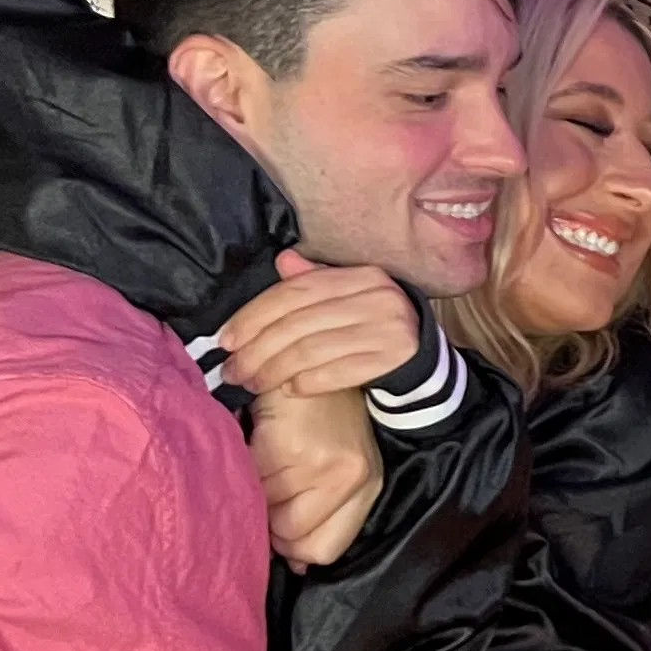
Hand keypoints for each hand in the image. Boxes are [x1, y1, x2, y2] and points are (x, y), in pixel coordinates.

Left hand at [213, 251, 427, 402]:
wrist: (422, 355)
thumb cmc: (372, 324)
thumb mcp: (347, 296)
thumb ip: (314, 280)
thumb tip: (283, 260)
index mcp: (361, 276)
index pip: (296, 292)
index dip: (255, 315)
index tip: (227, 340)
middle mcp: (377, 297)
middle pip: (300, 323)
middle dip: (258, 350)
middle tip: (233, 371)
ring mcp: (388, 329)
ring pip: (313, 350)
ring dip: (275, 370)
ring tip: (252, 384)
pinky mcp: (394, 359)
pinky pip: (338, 372)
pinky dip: (308, 382)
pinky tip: (289, 390)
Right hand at [251, 388, 380, 569]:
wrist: (310, 356)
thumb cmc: (319, 415)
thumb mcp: (334, 465)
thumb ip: (320, 513)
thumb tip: (295, 566)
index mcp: (365, 487)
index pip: (325, 550)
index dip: (293, 547)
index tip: (275, 529)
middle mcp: (351, 480)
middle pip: (292, 536)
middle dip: (268, 518)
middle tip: (264, 486)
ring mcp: (322, 463)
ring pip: (267, 509)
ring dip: (254, 491)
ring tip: (260, 460)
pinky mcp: (290, 447)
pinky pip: (251, 481)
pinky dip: (242, 468)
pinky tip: (251, 445)